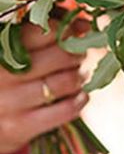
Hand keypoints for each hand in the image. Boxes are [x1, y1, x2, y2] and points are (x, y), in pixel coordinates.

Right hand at [0, 22, 87, 153]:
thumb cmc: (5, 75)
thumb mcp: (15, 50)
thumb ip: (46, 30)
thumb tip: (86, 25)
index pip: (43, 31)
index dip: (65, 30)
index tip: (72, 33)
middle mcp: (0, 75)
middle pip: (59, 56)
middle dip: (76, 54)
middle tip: (78, 55)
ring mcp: (8, 102)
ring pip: (65, 82)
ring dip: (79, 76)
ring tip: (77, 75)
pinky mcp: (18, 127)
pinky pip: (65, 110)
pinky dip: (80, 100)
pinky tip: (79, 96)